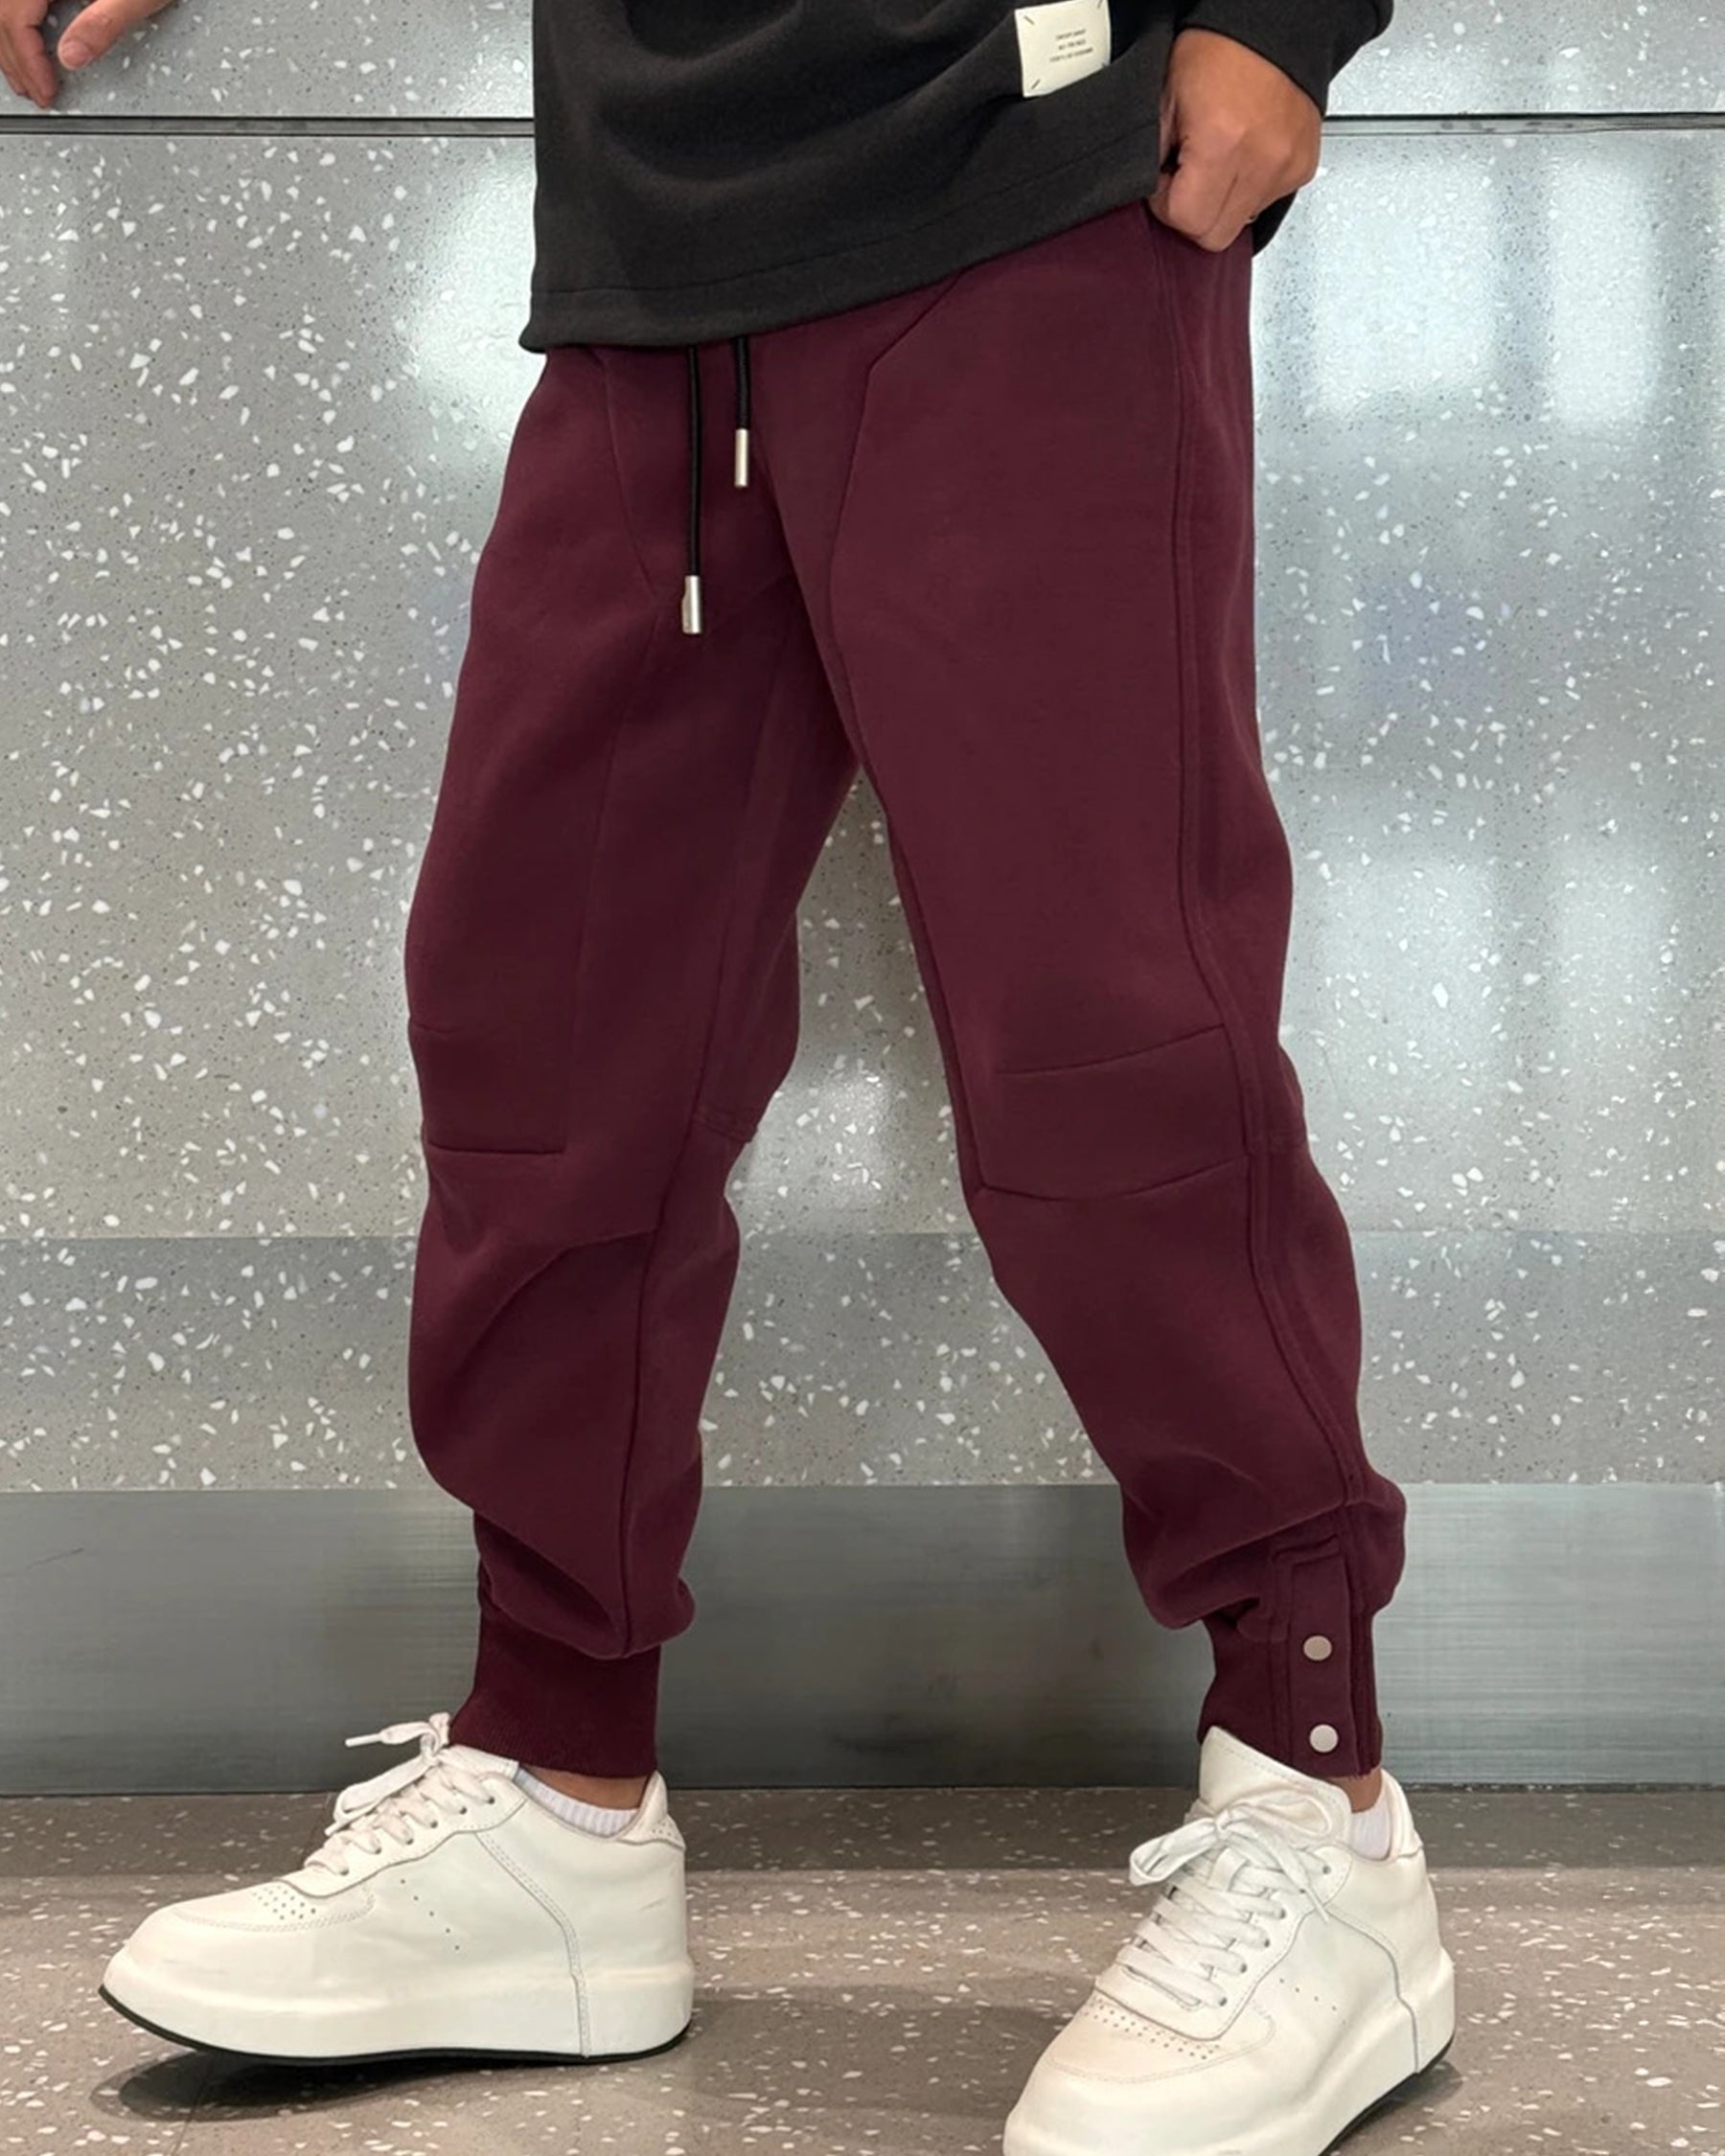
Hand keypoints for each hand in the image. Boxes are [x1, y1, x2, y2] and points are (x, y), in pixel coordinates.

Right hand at [2, 0, 178, 106]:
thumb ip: (103, 24)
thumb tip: (72, 57)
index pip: (14, 16)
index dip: (27, 60)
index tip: (46, 90)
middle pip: (2, 10)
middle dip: (14, 57)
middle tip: (37, 94)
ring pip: (1, 3)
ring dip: (7, 41)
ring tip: (26, 77)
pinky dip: (13, 19)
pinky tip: (26, 40)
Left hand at [1150, 26, 1321, 251]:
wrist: (1272, 29)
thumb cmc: (1221, 52)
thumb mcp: (1166, 98)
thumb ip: (1152, 156)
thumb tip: (1151, 193)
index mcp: (1223, 143)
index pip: (1187, 222)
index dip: (1167, 207)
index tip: (1166, 182)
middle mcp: (1261, 160)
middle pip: (1215, 236)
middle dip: (1193, 214)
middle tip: (1188, 179)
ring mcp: (1285, 167)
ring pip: (1239, 224)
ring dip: (1221, 204)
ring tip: (1217, 161)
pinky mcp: (1301, 168)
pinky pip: (1265, 203)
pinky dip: (1248, 190)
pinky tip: (1242, 158)